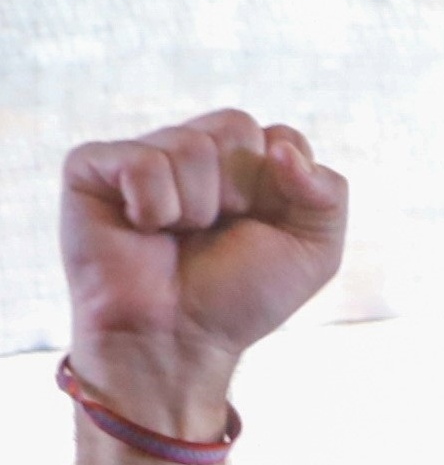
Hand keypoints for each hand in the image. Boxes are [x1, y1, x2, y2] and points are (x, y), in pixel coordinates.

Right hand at [62, 110, 347, 429]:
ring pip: (192, 144)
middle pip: (237, 126)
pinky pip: (143, 162)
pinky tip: (143, 230)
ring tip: (178, 236)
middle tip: (216, 232)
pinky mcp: (94, 166)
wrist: (178, 339)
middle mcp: (194, 151)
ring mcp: (143, 154)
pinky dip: (155, 207)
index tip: (264, 227)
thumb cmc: (240, 298)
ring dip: (198, 207)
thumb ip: (329, 195)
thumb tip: (283, 148)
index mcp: (246, 165)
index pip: (283, 136)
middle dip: (241, 192)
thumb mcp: (313, 254)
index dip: (283, 187)